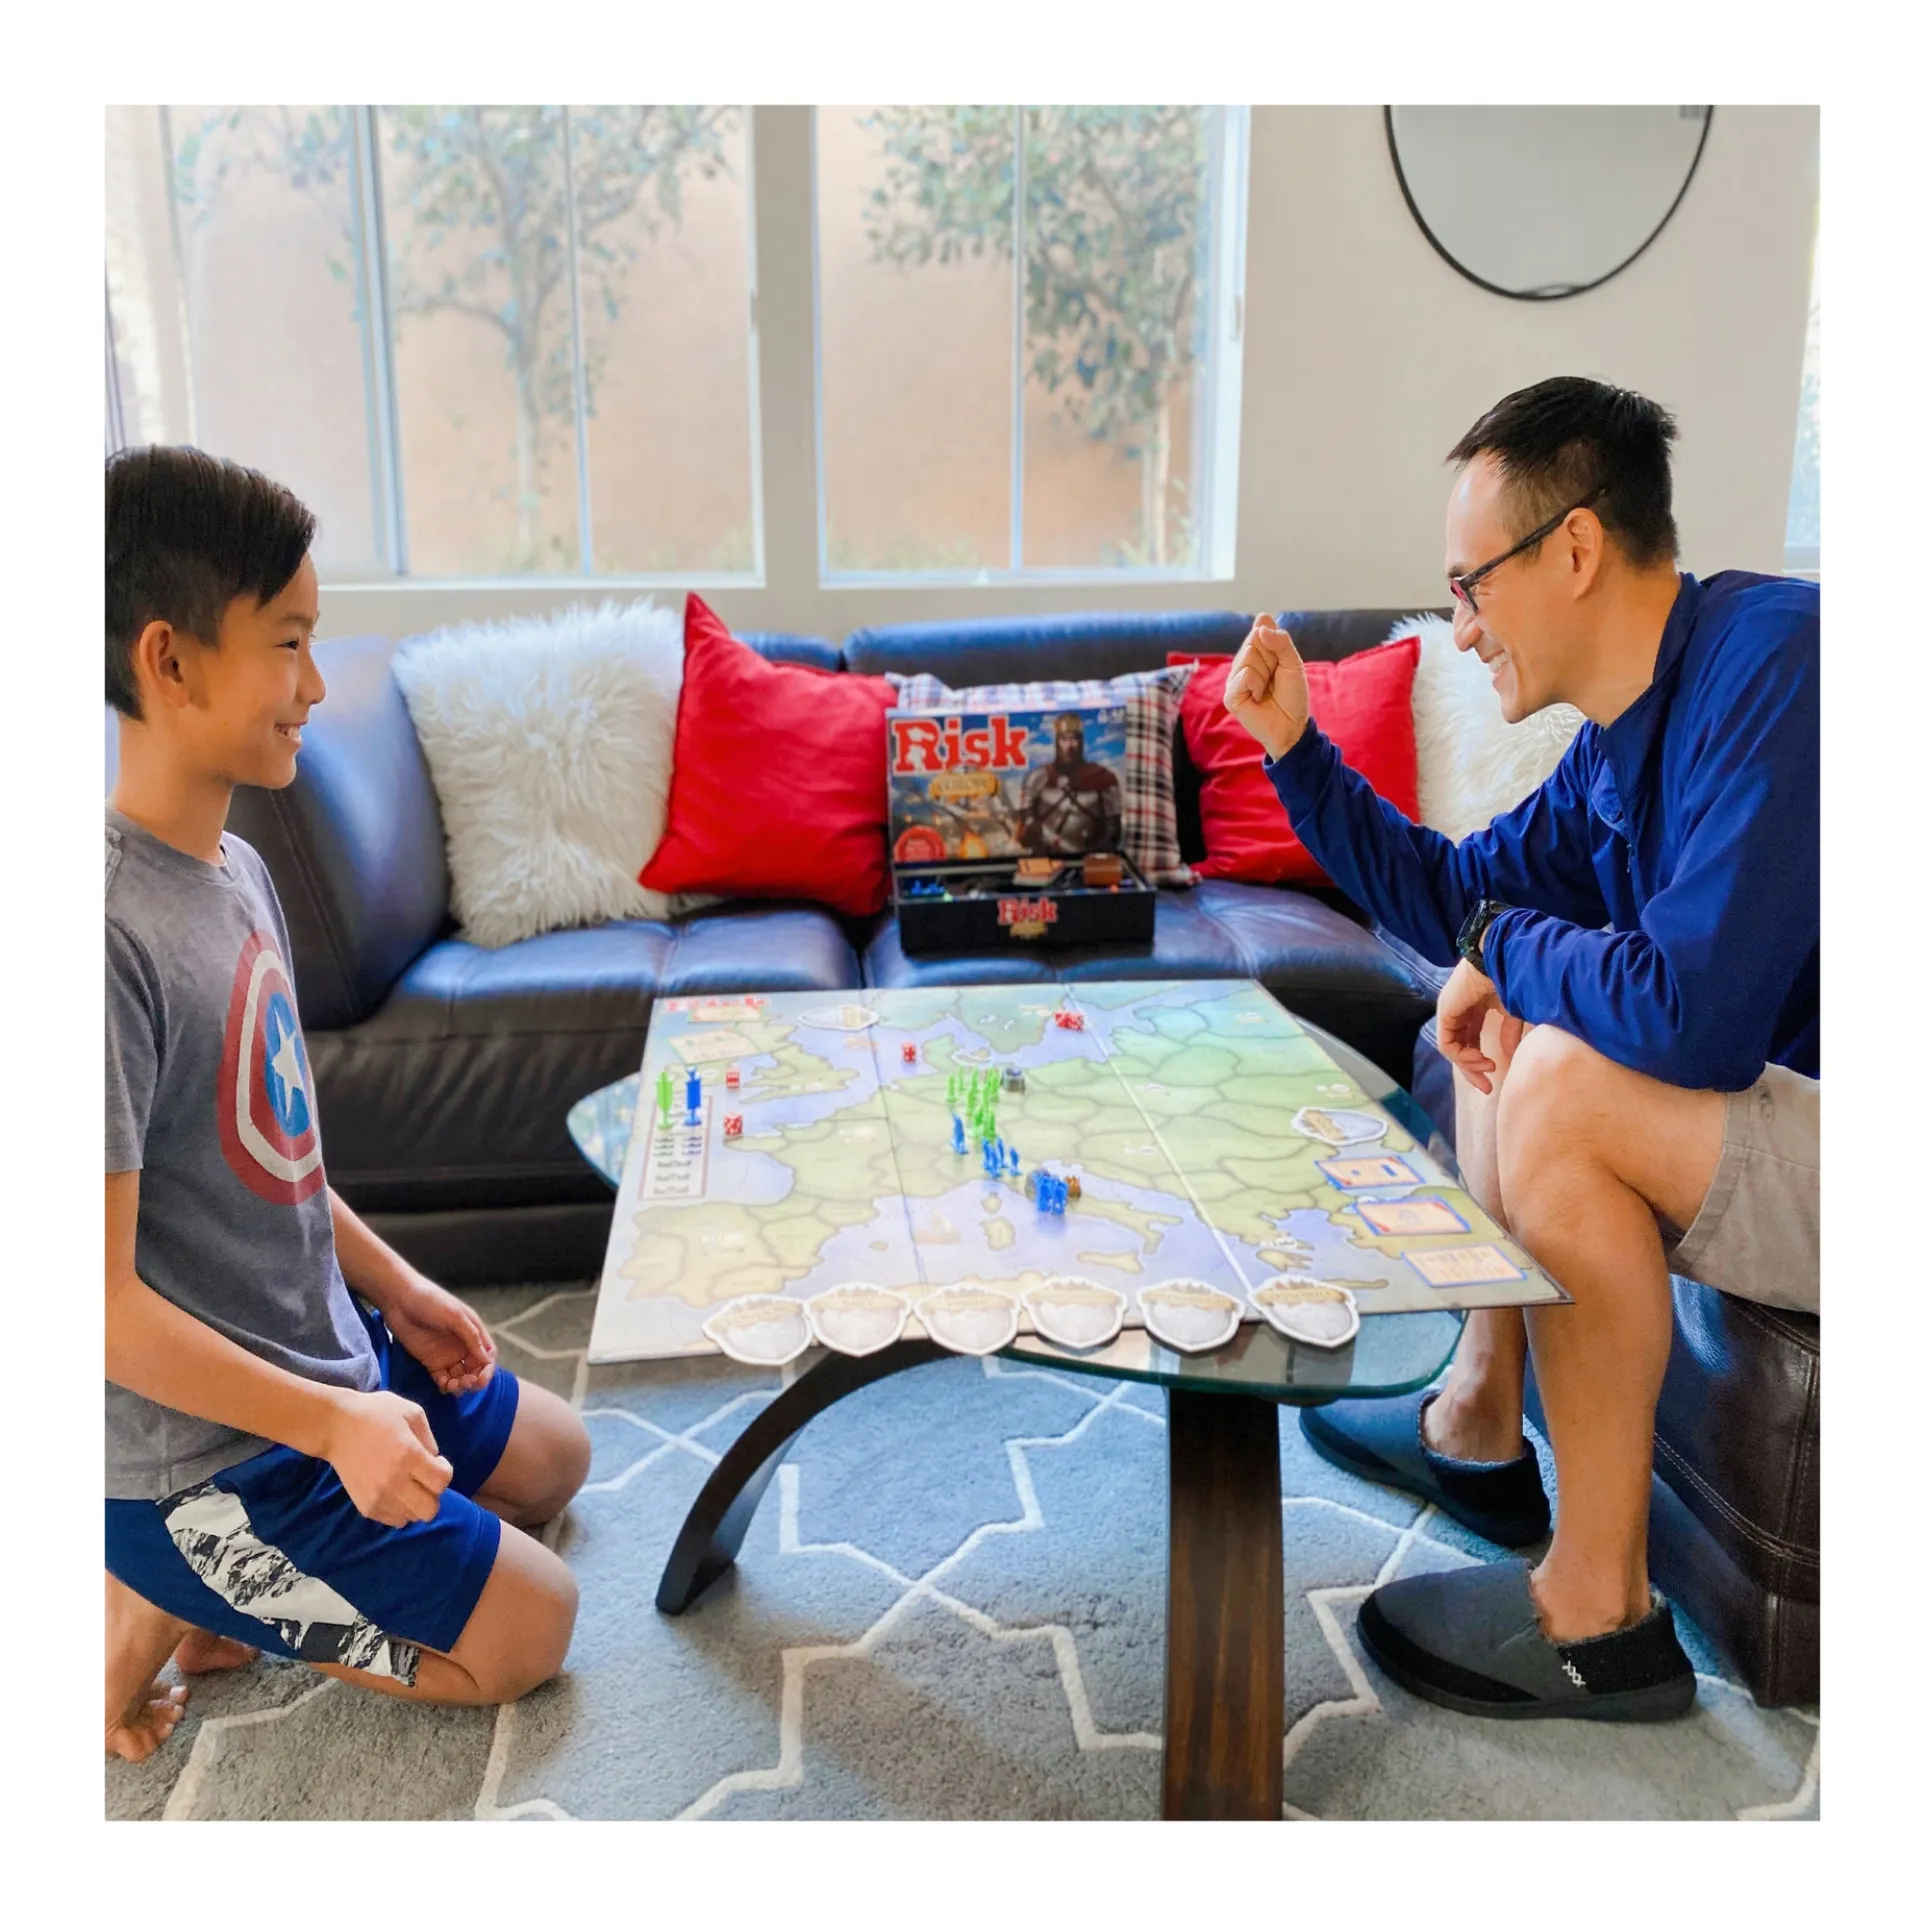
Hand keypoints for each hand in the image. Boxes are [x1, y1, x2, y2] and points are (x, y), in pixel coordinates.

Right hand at [321, 1389, 453, 1526]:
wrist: (336, 1426)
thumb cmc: (376, 1413)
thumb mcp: (411, 1412)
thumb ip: (429, 1438)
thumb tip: (435, 1461)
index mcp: (409, 1456)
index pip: (442, 1481)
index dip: (444, 1471)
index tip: (435, 1461)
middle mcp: (395, 1481)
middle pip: (430, 1509)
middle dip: (433, 1493)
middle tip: (423, 1478)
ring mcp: (378, 1497)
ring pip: (412, 1517)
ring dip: (416, 1502)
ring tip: (407, 1484)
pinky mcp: (365, 1506)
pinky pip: (394, 1520)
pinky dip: (399, 1509)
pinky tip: (393, 1491)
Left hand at [383, 1277, 496, 1396]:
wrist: (399, 1300)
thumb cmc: (430, 1301)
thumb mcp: (455, 1316)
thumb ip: (472, 1337)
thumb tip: (487, 1360)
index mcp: (473, 1331)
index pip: (487, 1355)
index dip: (487, 1369)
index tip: (480, 1379)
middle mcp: (462, 1345)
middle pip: (475, 1369)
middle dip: (474, 1380)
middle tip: (466, 1384)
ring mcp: (446, 1354)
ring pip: (460, 1376)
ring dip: (460, 1385)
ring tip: (453, 1386)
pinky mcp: (430, 1361)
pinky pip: (443, 1378)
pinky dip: (445, 1386)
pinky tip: (443, 1386)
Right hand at [1222, 614, 1310, 759]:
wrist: (1292, 725)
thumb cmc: (1292, 696)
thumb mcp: (1293, 663)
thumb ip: (1281, 641)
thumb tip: (1260, 624)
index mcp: (1256, 653)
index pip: (1260, 629)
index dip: (1274, 642)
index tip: (1280, 661)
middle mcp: (1242, 663)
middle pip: (1253, 641)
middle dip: (1271, 659)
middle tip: (1274, 679)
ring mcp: (1234, 679)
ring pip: (1247, 656)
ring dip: (1265, 673)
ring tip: (1266, 690)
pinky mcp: (1230, 695)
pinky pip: (1244, 675)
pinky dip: (1257, 685)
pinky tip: (1258, 698)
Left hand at [1436, 958, 1524, 1095]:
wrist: (1505, 958)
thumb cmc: (1514, 978)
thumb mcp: (1514, 1012)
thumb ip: (1510, 1033)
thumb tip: (1509, 1054)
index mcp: (1476, 1007)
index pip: (1471, 1040)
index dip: (1481, 1060)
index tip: (1495, 1077)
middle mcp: (1460, 1010)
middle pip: (1461, 1047)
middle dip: (1473, 1069)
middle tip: (1486, 1088)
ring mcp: (1450, 1010)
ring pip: (1453, 1048)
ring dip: (1470, 1064)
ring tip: (1489, 1068)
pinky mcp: (1445, 1012)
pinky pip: (1448, 1044)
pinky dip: (1463, 1056)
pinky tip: (1482, 1059)